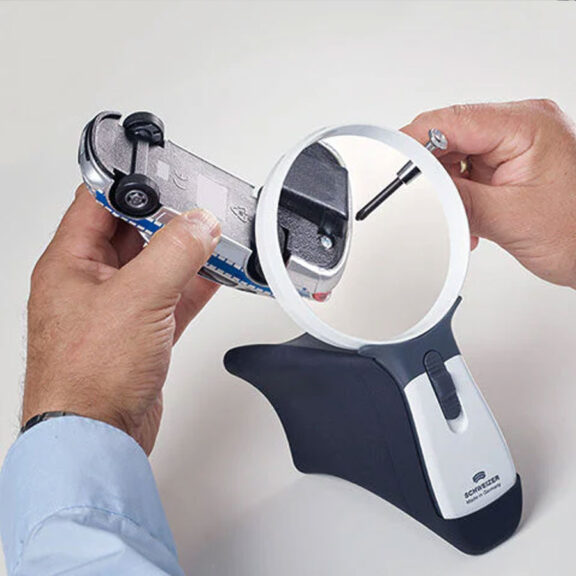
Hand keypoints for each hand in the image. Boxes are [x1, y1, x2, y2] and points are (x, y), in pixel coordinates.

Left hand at [23, 185, 220, 453]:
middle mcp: (89, 283)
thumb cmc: (86, 377)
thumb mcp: (137, 297)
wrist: (94, 437)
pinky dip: (197, 285)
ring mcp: (116, 311)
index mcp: (69, 263)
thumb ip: (174, 253)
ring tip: (219, 237)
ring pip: (157, 265)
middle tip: (203, 206)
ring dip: (188, 252)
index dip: (131, 183)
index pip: (98, 203)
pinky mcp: (140, 336)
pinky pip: (173, 298)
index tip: (167, 172)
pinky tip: (220, 275)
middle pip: (132, 232)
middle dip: (170, 218)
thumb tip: (200, 223)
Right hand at [402, 100, 575, 301]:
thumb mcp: (510, 220)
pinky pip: (486, 170)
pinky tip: (476, 221)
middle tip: (430, 208)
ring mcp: (531, 142)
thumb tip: (419, 191)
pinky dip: (474, 195)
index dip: (414, 146)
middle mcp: (530, 124)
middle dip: (437, 175)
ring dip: (456, 190)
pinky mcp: (532, 162)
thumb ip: (456, 199)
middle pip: (455, 136)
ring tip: (464, 223)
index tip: (393, 171)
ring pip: (468, 156)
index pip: (448, 120)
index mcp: (527, 123)